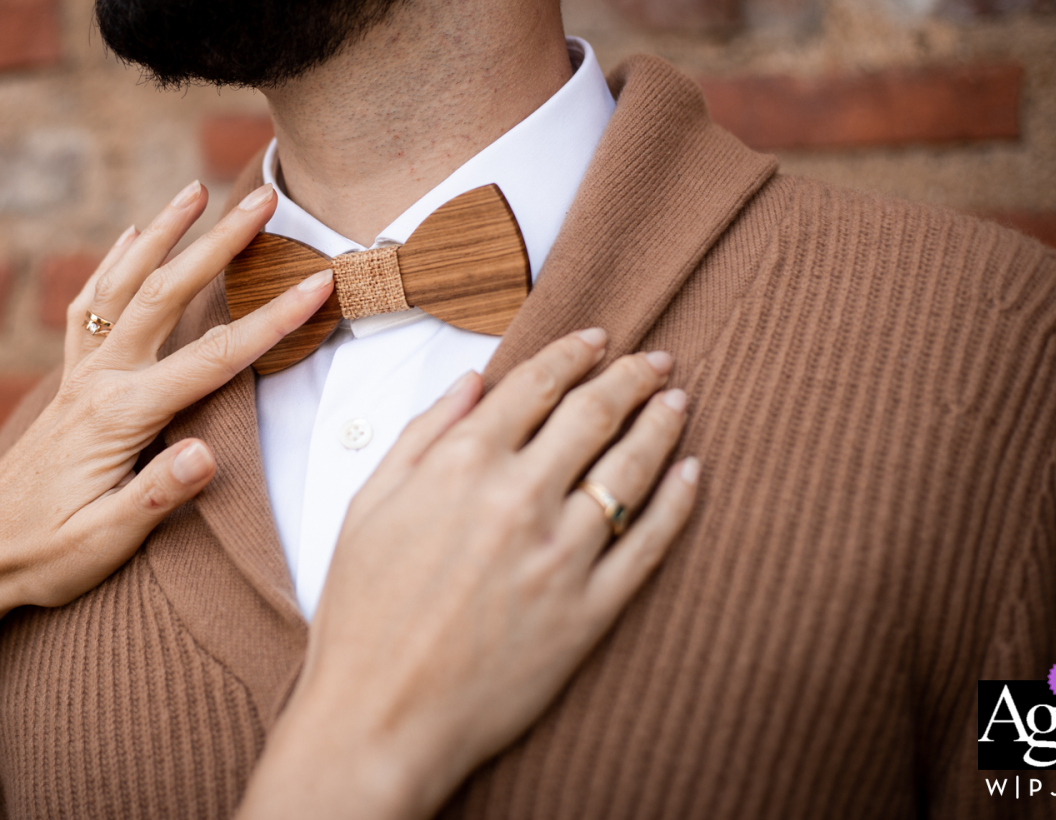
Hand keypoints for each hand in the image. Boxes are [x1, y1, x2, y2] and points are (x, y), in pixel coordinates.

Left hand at [0, 179, 332, 625]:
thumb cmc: (43, 558)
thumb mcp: (103, 544)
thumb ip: (156, 496)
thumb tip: (207, 452)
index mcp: (119, 418)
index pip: (213, 360)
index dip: (272, 321)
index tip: (318, 283)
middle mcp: (97, 382)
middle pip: (168, 295)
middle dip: (220, 243)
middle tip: (266, 199)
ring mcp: (79, 377)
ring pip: (124, 285)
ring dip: (165, 233)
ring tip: (197, 187)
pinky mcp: (68, 383)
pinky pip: (89, 304)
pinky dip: (113, 262)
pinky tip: (131, 234)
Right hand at [241, 329, 698, 819]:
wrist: (381, 716)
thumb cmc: (362, 615)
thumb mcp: (368, 506)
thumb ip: (422, 435)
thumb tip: (471, 383)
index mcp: (460, 466)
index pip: (533, 386)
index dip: (571, 354)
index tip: (596, 339)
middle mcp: (518, 499)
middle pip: (593, 415)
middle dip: (630, 377)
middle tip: (654, 361)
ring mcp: (559, 556)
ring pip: (630, 471)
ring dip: (660, 426)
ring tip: (677, 402)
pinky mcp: (589, 612)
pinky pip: (648, 546)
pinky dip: (676, 503)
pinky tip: (692, 474)